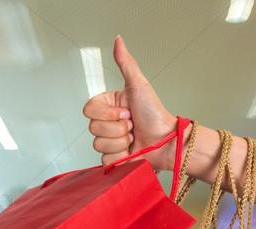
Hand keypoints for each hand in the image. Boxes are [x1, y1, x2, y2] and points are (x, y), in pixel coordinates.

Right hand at [82, 36, 177, 169]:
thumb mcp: (138, 85)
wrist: (166, 141)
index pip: (89, 110)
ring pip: (99, 145)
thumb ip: (125, 63)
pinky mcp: (113, 159)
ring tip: (134, 137)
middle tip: (132, 124)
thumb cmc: (155, 114)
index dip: (108, 113)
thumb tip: (118, 40)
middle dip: (117, 128)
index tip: (126, 111)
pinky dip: (121, 156)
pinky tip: (132, 151)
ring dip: (120, 142)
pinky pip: (105, 160)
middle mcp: (106, 123)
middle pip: (93, 128)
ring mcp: (109, 142)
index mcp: (108, 105)